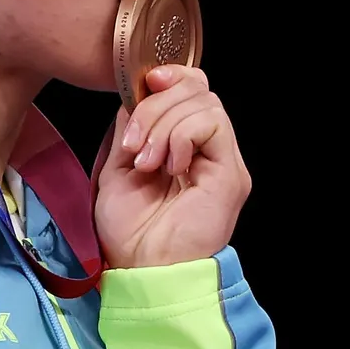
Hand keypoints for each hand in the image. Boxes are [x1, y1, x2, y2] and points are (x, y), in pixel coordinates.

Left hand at [95, 65, 250, 268]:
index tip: (140, 87)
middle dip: (156, 105)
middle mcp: (210, 151)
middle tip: (134, 145)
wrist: (143, 271)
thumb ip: (132, 127)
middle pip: (198, 88)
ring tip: (146, 162)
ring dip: (163, 125)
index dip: (169, 77)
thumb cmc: (131, 233)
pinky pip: (212, 125)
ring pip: (204, 102)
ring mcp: (224, 162)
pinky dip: (181, 136)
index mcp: (187, 146)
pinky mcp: (231, 174)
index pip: (192, 88)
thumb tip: (137, 92)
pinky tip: (169, 167)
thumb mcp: (118, 167)